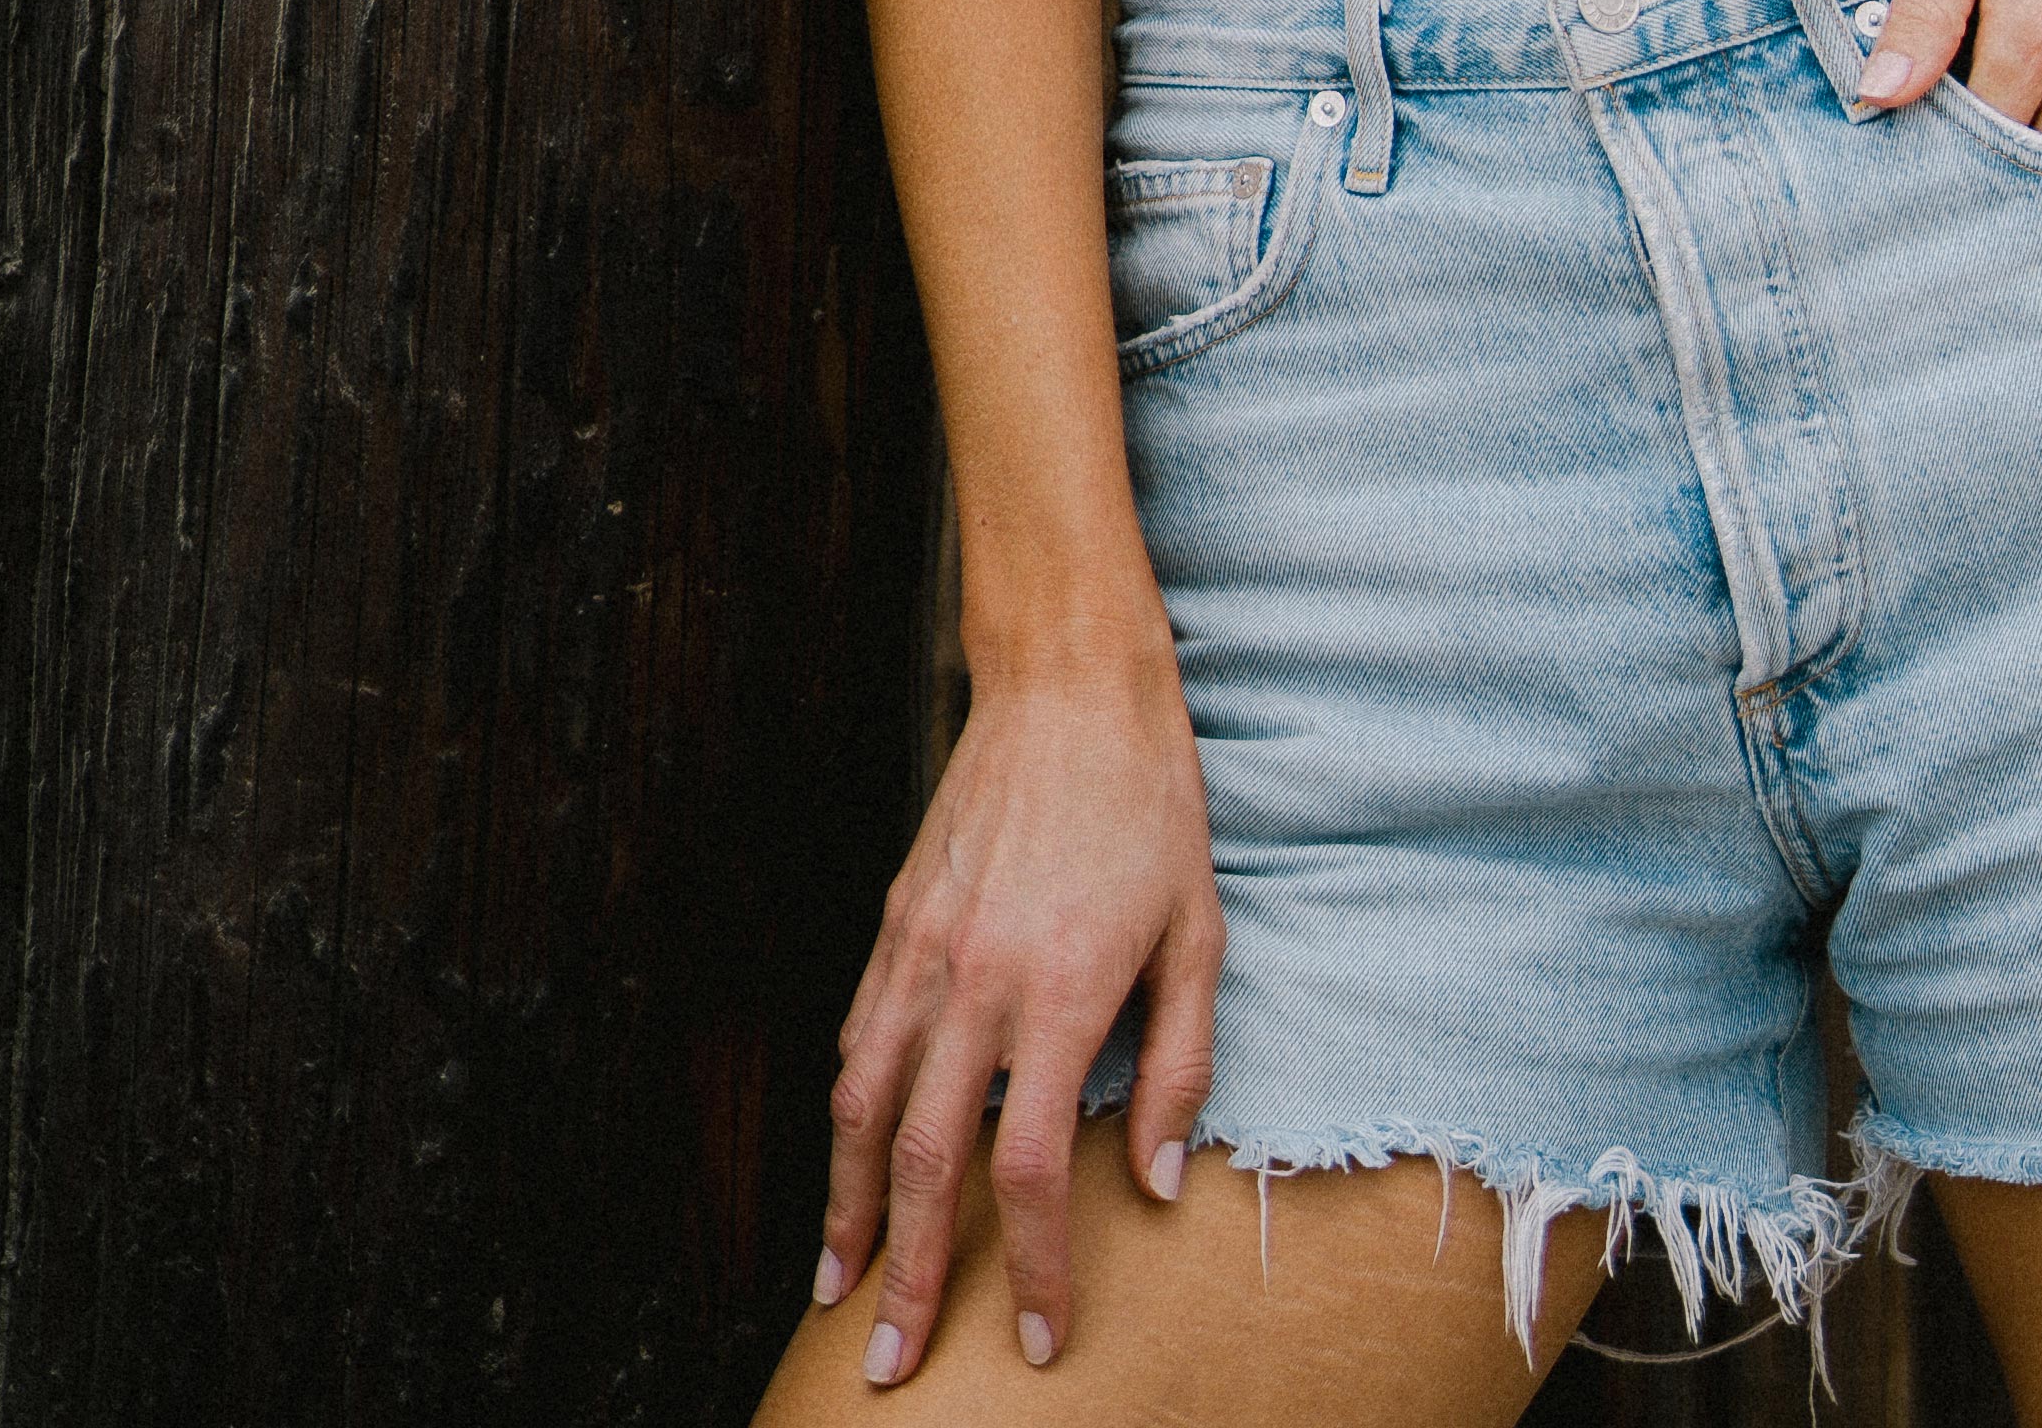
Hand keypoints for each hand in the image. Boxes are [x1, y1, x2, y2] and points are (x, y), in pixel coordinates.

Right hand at [817, 616, 1219, 1380]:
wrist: (1070, 682)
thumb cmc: (1153, 805)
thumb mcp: (1200, 930)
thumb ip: (1179, 1064)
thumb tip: (1157, 1183)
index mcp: (1062, 993)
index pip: (1033, 1170)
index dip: (1031, 1266)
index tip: (1036, 1335)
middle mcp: (977, 981)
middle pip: (925, 1164)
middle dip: (906, 1278)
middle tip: (890, 1365)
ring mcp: (924, 950)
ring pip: (863, 1109)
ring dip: (848, 1209)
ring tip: (840, 1285)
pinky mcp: (896, 920)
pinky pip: (857, 1037)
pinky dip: (848, 1113)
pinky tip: (853, 1158)